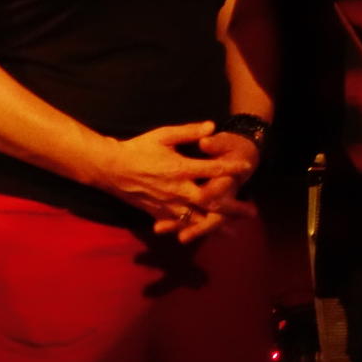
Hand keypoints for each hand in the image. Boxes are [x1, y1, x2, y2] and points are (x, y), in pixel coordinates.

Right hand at [94, 121, 254, 230]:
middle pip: (209, 201)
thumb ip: (189, 132)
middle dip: (231, 207)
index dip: (231, 167)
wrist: (110, 169)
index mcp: (179, 168)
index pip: (211, 169)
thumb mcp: (163, 135)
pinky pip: (178, 225)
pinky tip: (205, 236)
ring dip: (216, 225)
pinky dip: (193, 231)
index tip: (247, 167)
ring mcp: (166, 204)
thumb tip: (212, 126)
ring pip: (195, 219)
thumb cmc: (138, 149)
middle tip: (251, 211)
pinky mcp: (157, 213)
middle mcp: (176, 189)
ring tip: (234, 233)